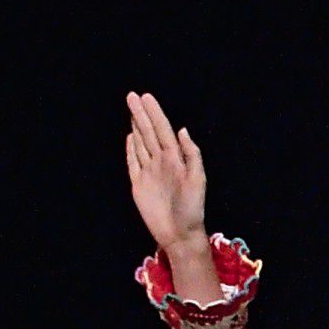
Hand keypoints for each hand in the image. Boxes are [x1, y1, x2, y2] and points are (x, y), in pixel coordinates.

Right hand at [122, 91, 216, 286]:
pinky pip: (133, 162)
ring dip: (136, 126)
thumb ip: (192, 154)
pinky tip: (130, 136)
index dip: (155, 113)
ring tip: (132, 110)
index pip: (163, 130)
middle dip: (141, 114)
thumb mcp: (198, 179)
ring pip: (141, 143)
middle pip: (149, 132)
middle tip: (132, 95)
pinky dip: (131, 149)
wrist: (180, 233)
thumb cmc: (192, 208)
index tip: (146, 97)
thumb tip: (182, 130)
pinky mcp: (139, 184)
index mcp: (175, 158)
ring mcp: (149, 172)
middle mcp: (161, 161)